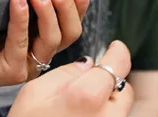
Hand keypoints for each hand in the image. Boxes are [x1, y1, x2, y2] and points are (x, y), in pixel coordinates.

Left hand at [0, 0, 89, 113]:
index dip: (79, 3)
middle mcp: (38, 51)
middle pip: (70, 32)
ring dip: (48, 12)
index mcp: (40, 36)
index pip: (70, 21)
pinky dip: (21, 19)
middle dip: (69, 6)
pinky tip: (17, 2)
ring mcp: (28, 64)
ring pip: (53, 39)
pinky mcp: (12, 71)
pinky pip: (21, 42)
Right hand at [7, 41, 134, 116]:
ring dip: (107, 102)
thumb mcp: (34, 93)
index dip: (119, 52)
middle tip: (88, 82)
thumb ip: (65, 73)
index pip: (118, 64)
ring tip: (80, 107)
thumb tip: (86, 64)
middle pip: (123, 88)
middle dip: (111, 81)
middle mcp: (106, 116)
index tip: (116, 47)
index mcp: (87, 96)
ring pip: (119, 110)